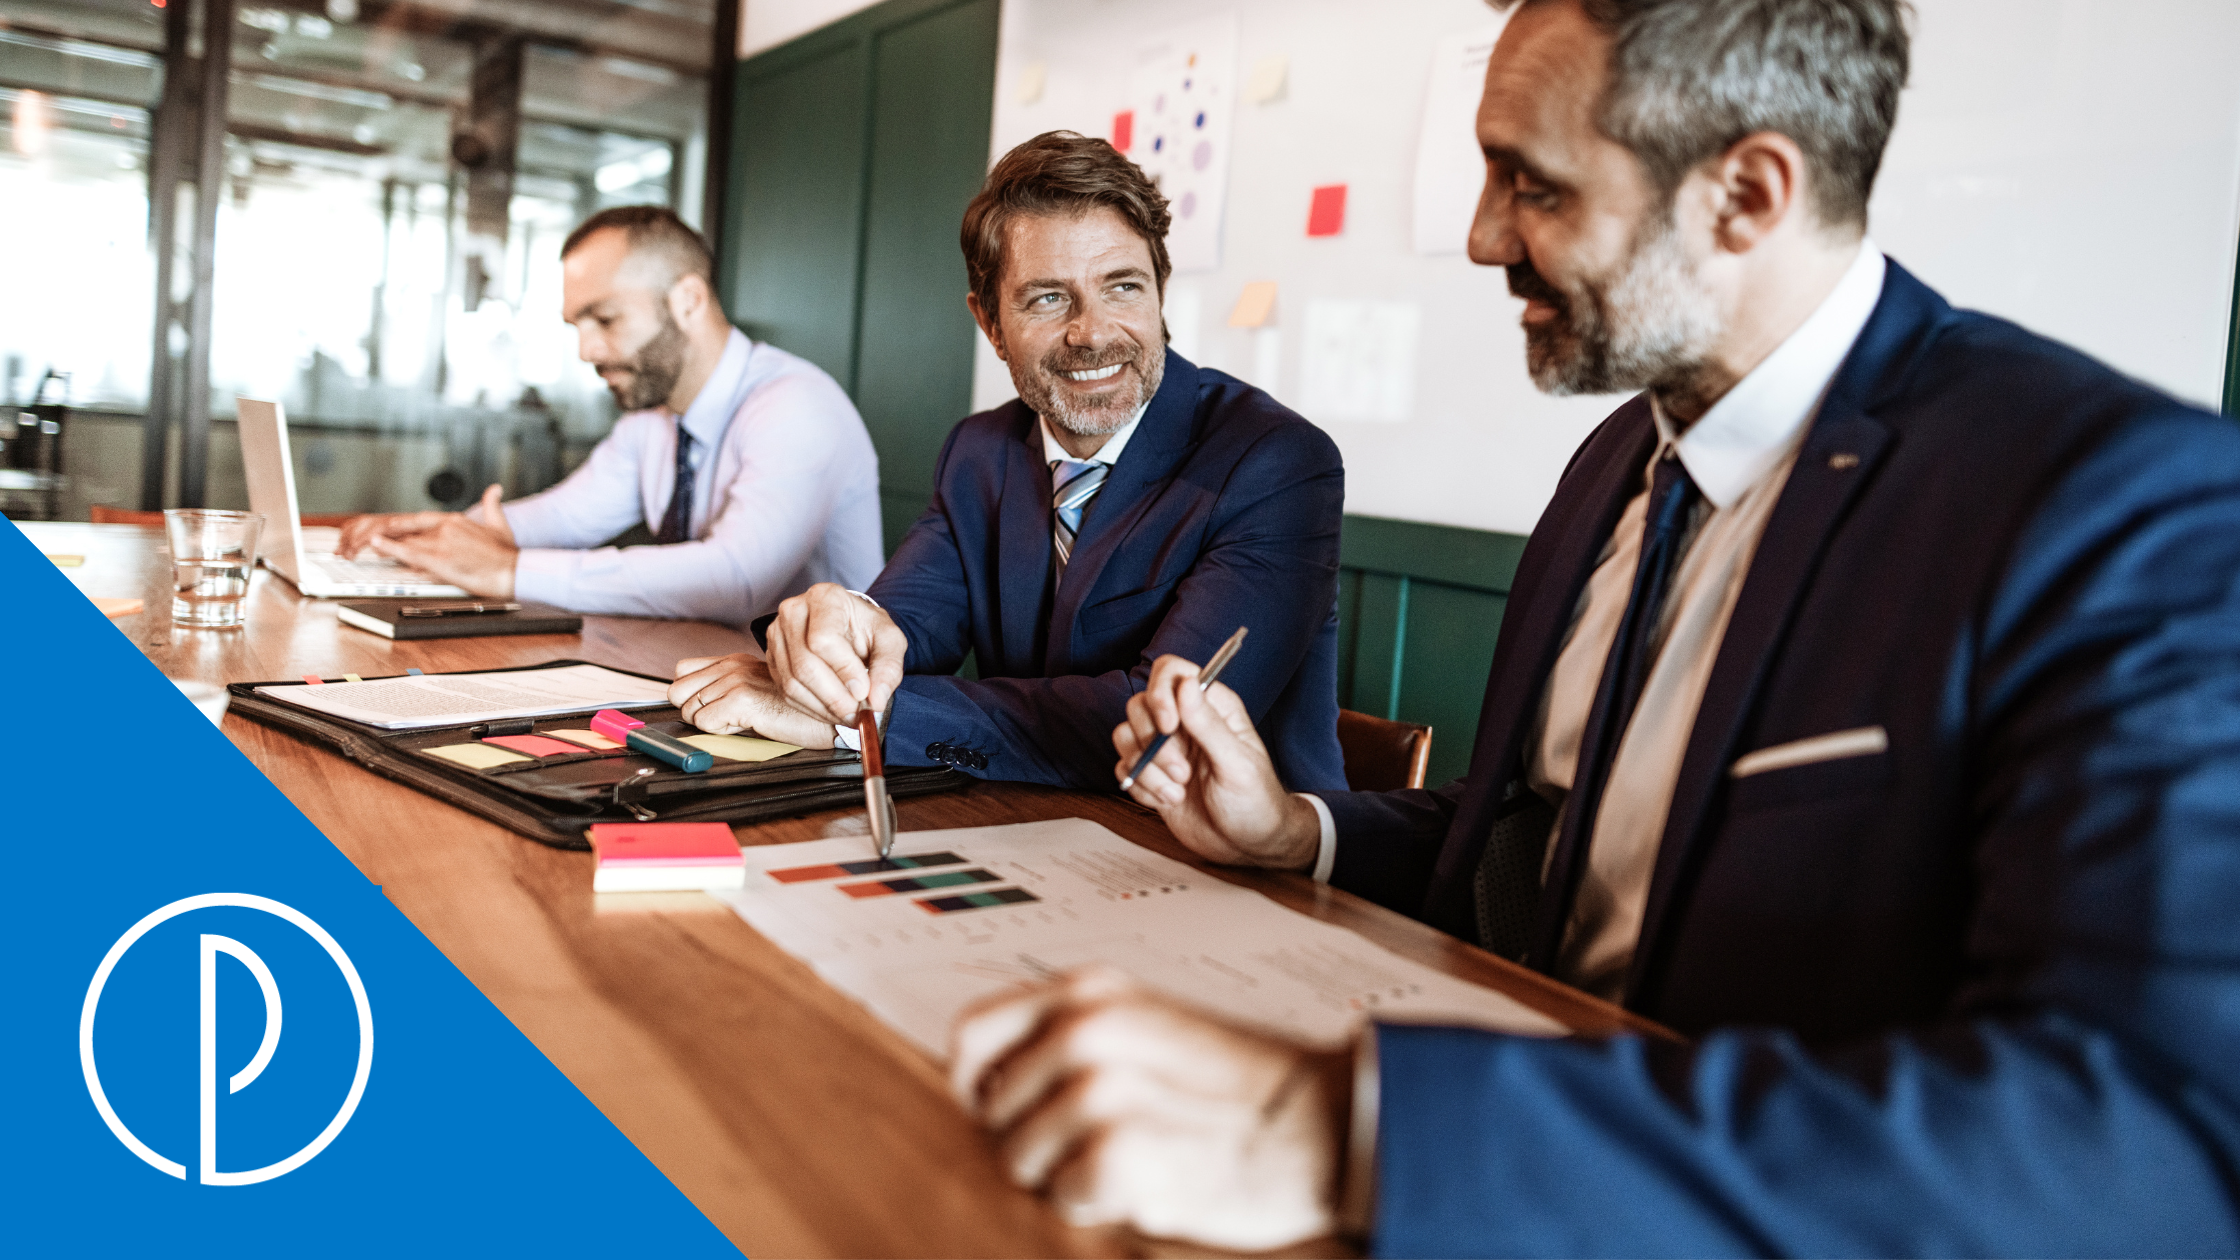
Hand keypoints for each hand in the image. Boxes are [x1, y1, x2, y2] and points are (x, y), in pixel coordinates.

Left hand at [338, 486, 518, 597]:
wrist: (515, 570)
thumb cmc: (508, 555)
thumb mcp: (500, 524)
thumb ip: (492, 504)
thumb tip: (494, 489)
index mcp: (456, 520)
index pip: (421, 519)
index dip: (402, 524)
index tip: (389, 528)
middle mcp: (445, 527)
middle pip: (407, 526)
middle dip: (386, 531)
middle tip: (367, 535)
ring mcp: (441, 541)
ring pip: (404, 538)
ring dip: (382, 540)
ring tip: (363, 541)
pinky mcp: (440, 558)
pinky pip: (408, 552)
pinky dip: (390, 547)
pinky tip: (376, 545)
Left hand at [670, 652, 836, 747]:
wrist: (828, 716)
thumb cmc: (797, 708)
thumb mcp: (758, 688)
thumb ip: (728, 686)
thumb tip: (694, 702)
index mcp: (734, 660)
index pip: (682, 671)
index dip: (690, 693)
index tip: (712, 706)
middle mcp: (732, 665)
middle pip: (677, 691)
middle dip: (695, 710)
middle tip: (724, 717)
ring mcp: (736, 680)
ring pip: (689, 710)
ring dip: (710, 723)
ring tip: (741, 721)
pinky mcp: (742, 699)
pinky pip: (704, 723)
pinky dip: (720, 731)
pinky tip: (746, 725)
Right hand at [765, 582, 907, 722]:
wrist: (847, 625)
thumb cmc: (867, 629)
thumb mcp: (890, 640)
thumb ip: (888, 668)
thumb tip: (876, 701)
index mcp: (825, 598)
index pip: (824, 639)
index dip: (844, 670)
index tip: (863, 691)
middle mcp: (794, 611)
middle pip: (804, 665)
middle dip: (834, 697)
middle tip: (857, 713)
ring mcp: (777, 634)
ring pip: (792, 682)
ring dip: (823, 707)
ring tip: (848, 715)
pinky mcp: (772, 656)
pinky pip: (785, 690)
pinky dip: (811, 708)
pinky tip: (831, 711)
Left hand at [950, 966, 1350, 1249]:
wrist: (1324, 1122)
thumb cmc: (1241, 1087)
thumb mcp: (1147, 1027)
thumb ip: (1070, 1037)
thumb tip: (990, 1082)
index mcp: (1090, 992)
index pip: (972, 1033)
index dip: (974, 1083)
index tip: (1001, 1109)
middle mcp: (1087, 1030)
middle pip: (990, 1107)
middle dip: (1026, 1139)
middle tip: (1090, 1143)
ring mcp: (1102, 1090)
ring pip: (1019, 1158)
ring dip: (1062, 1176)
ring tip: (1127, 1160)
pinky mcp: (1121, 1152)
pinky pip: (1063, 1197)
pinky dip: (1096, 1205)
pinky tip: (1142, 1185)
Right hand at [1113, 655, 1320, 869]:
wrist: (1247, 847)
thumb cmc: (1255, 803)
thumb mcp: (1237, 764)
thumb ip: (1208, 724)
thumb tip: (1186, 684)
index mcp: (1213, 707)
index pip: (1171, 673)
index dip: (1160, 694)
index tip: (1168, 726)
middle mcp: (1185, 722)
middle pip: (1140, 705)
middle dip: (1153, 742)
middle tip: (1183, 773)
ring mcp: (1165, 749)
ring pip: (1126, 736)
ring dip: (1146, 769)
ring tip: (1177, 792)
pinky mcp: (1151, 775)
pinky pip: (1123, 768)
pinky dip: (1140, 787)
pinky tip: (1167, 802)